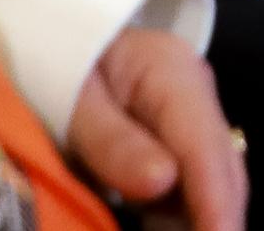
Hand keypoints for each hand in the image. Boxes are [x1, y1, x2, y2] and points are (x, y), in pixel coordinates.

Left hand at [66, 22, 248, 230]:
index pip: (204, 145)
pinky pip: (182, 201)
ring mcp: (186, 135)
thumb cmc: (56, 64)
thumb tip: (162, 182)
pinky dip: (177, 225)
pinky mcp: (171, 161)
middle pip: (219, 173)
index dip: (216, 199)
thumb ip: (112, 140)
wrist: (44, 50)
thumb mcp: (72, 97)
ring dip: (197, 224)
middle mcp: (194, 106)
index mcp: (175, 74)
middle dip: (217, 219)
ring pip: (205, 192)